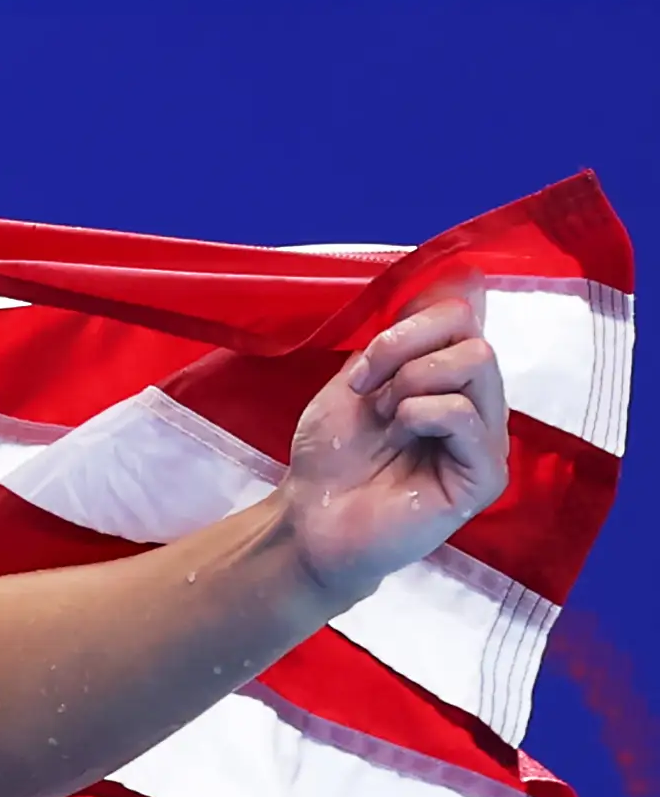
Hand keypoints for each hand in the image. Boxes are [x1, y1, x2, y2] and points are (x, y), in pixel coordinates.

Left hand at [274, 284, 507, 604]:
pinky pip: (467, 414)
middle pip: (473, 334)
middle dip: (406, 353)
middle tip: (371, 396)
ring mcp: (486, 440)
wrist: (311, 518)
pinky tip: (400, 435)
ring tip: (385, 421)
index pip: (461, 315)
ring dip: (411, 382)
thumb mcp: (358, 380)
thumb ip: (403, 336)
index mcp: (450, 380)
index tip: (362, 369)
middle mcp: (477, 405)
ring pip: (477, 362)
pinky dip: (423, 413)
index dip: (409, 328)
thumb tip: (463, 278)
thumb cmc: (332, 456)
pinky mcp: (485, 476)